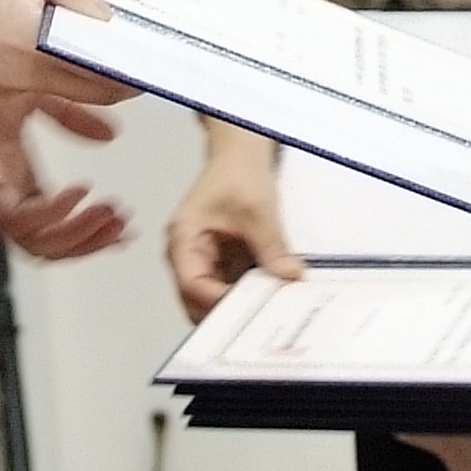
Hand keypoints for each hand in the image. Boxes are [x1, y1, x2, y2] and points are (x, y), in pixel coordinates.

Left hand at [0, 93, 130, 260]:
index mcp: (7, 163)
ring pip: (34, 239)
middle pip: (44, 237)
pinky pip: (18, 220)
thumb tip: (110, 132)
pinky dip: (54, 216)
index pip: (49, 210)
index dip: (87, 223)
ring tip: (109, 218)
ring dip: (79, 236)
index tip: (121, 219)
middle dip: (88, 240)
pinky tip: (78, 195)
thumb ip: (73, 111)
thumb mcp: (40, 86)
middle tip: (121, 227)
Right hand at [163, 129, 304, 317]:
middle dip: (228, 310)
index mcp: (183, 239)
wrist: (241, 155)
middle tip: (261, 315)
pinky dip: (251, 293)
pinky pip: (234, 287)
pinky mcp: (223, 262)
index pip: (192, 284)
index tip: (247, 309)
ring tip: (270, 305)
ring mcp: (205, 261)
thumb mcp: (258, 210)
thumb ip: (272, 246)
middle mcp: (188, 255)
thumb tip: (287, 275)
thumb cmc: (235, 172)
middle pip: (199, 300)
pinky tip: (271, 293)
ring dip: (242, 304)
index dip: (217, 301)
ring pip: (217, 298)